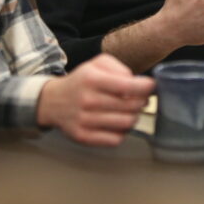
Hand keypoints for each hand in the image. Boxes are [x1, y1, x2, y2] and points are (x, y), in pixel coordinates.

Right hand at [37, 54, 154, 146]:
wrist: (52, 101)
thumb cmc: (81, 81)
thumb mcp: (97, 64)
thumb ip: (119, 68)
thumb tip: (136, 82)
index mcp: (92, 79)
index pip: (128, 86)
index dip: (146, 87)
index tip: (151, 86)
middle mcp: (88, 100)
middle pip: (131, 106)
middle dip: (142, 102)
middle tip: (140, 98)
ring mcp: (84, 120)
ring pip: (126, 123)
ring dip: (134, 117)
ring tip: (130, 110)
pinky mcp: (83, 136)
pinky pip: (115, 139)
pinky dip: (122, 132)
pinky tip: (118, 123)